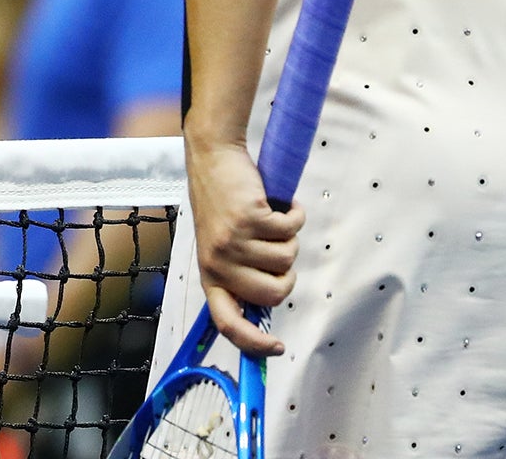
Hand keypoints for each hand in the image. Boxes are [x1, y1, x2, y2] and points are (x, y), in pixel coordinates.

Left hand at [183, 132, 303, 357]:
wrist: (214, 157)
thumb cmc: (222, 202)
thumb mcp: (221, 244)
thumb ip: (239, 272)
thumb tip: (270, 300)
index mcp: (210, 275)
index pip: (227, 323)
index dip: (253, 342)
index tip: (276, 348)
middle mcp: (219, 263)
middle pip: (275, 293)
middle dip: (288, 274)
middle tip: (282, 249)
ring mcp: (234, 241)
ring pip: (287, 259)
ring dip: (290, 238)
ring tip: (273, 218)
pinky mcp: (250, 218)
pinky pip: (291, 229)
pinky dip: (295, 215)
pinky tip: (281, 203)